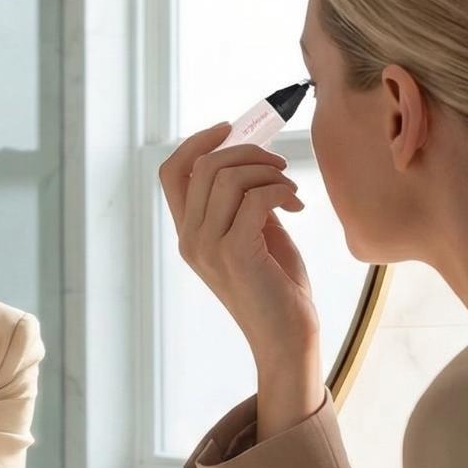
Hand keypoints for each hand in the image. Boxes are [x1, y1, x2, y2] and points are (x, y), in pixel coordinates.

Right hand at [159, 123, 318, 373]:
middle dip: (247, 151)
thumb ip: (246, 200)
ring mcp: (208, 248)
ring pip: (227, 177)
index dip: (198, 142)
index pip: (171, 172)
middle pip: (203, 166)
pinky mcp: (235, 254)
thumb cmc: (277, 287)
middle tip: (279, 165)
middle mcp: (190, 240)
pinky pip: (253, 198)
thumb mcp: (256, 234)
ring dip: (267, 171)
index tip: (230, 129)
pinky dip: (279, 190)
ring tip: (290, 189)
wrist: (288, 338)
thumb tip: (254, 157)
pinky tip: (296, 203)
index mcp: (189, 234)